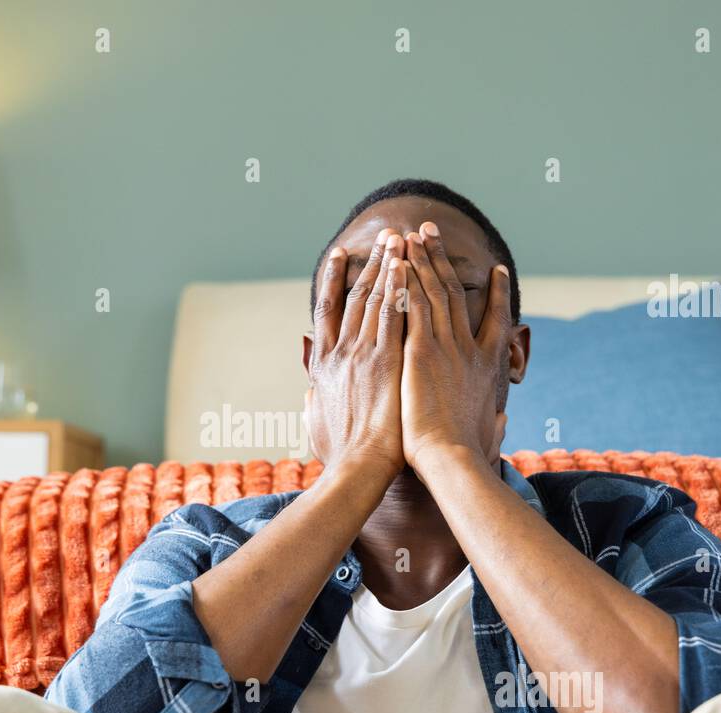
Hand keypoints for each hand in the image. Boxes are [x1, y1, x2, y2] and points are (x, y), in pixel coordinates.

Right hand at [306, 229, 406, 479]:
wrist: (357, 468)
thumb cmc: (339, 455)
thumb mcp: (316, 422)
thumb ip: (314, 399)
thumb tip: (310, 390)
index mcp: (323, 364)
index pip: (327, 310)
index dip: (332, 278)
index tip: (340, 256)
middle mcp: (341, 352)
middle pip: (356, 295)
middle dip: (372, 262)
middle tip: (386, 236)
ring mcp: (364, 354)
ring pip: (377, 299)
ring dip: (389, 266)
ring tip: (401, 239)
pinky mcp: (388, 361)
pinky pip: (396, 316)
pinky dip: (401, 289)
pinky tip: (409, 267)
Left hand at [400, 223, 510, 479]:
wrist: (451, 461)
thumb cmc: (468, 458)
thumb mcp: (488, 436)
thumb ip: (494, 424)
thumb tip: (502, 422)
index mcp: (488, 367)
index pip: (496, 321)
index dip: (498, 293)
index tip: (499, 271)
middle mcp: (470, 349)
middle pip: (456, 293)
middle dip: (442, 259)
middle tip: (432, 231)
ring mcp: (446, 347)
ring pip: (433, 292)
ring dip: (423, 259)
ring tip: (413, 233)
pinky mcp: (421, 351)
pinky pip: (413, 307)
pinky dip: (407, 281)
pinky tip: (398, 260)